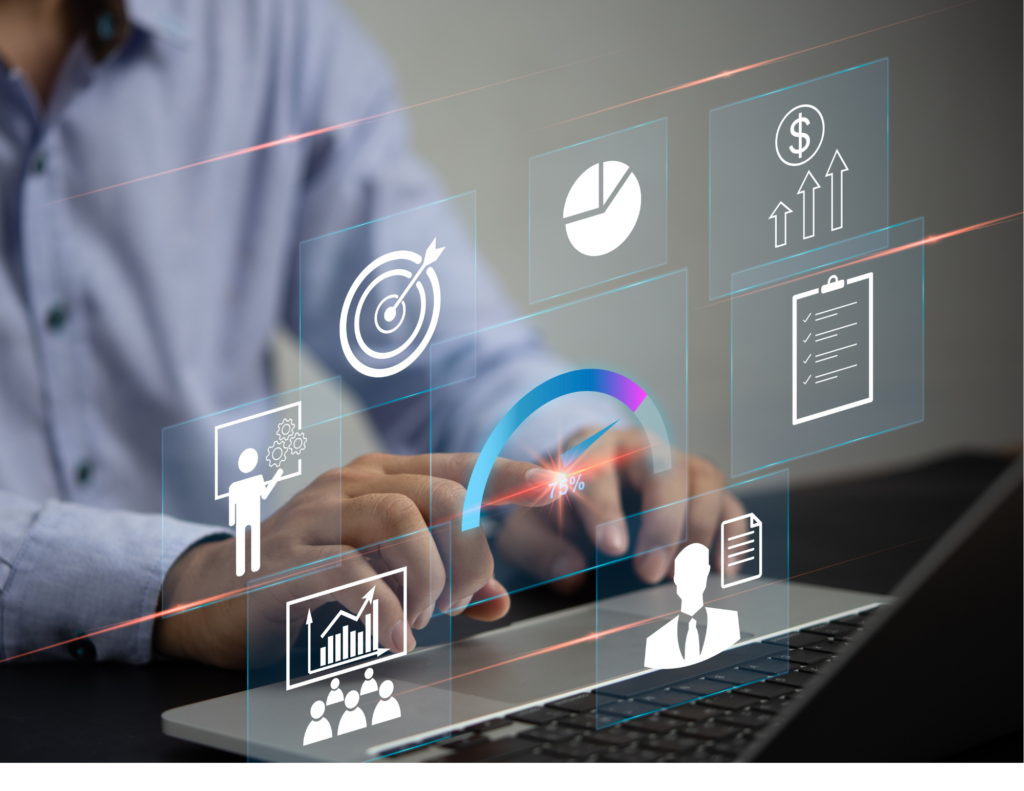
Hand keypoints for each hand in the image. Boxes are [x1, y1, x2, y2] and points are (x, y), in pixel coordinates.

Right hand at [155, 452, 550, 668]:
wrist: (208, 594)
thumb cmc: (303, 578)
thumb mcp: (378, 570)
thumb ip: (437, 576)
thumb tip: (498, 599)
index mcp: (377, 479)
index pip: (457, 465)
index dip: (507, 476)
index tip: (552, 490)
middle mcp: (351, 486)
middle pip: (440, 495)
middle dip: (466, 553)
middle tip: (457, 600)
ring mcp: (318, 518)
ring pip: (403, 524)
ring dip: (430, 580)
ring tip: (424, 616)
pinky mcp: (291, 562)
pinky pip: (357, 576)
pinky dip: (390, 611)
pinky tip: (397, 636)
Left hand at [496, 427, 744, 591]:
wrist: (579, 484)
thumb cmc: (555, 505)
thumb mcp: (529, 524)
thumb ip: (539, 547)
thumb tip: (571, 572)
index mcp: (590, 448)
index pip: (599, 471)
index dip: (606, 509)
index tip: (612, 548)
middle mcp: (640, 448)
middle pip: (664, 470)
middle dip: (662, 523)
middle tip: (649, 573)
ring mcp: (677, 464)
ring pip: (704, 480)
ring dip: (698, 529)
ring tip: (684, 575)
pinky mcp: (702, 489)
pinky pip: (729, 503)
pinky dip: (731, 535)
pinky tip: (721, 570)